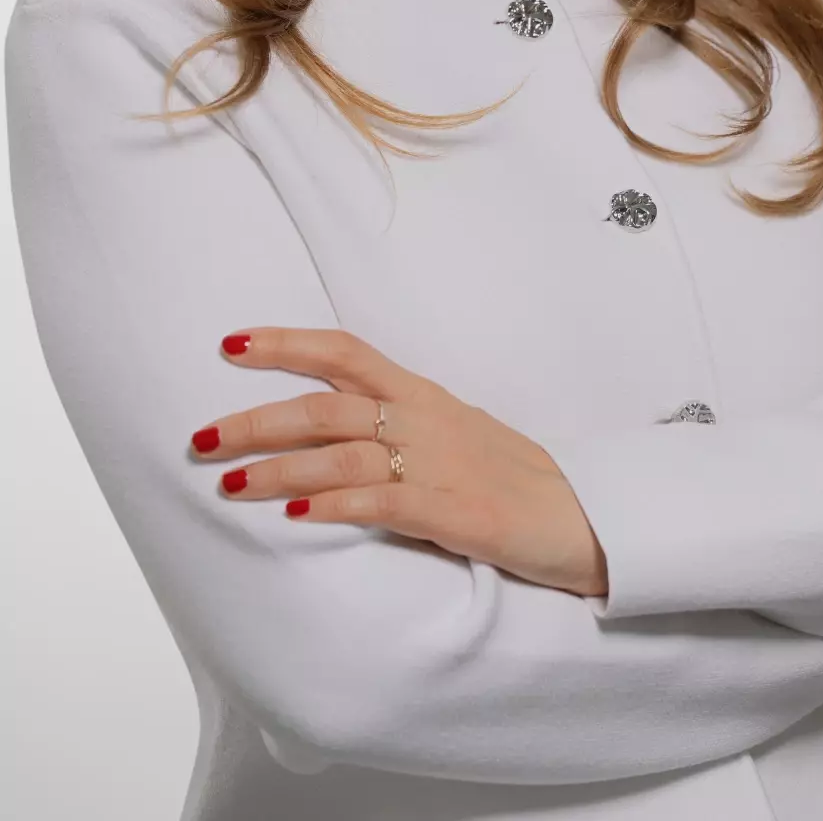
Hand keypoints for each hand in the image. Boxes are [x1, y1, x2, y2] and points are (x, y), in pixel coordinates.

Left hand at [190, 328, 607, 598]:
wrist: (586, 516)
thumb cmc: (516, 476)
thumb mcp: (457, 430)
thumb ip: (402, 421)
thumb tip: (342, 424)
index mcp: (423, 394)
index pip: (344, 352)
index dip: (285, 344)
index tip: (229, 344)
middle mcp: (424, 418)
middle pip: (325, 405)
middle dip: (254, 419)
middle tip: (198, 438)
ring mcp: (438, 464)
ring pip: (340, 452)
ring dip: (275, 468)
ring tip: (226, 484)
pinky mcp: (452, 511)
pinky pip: (381, 501)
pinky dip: (333, 503)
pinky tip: (296, 513)